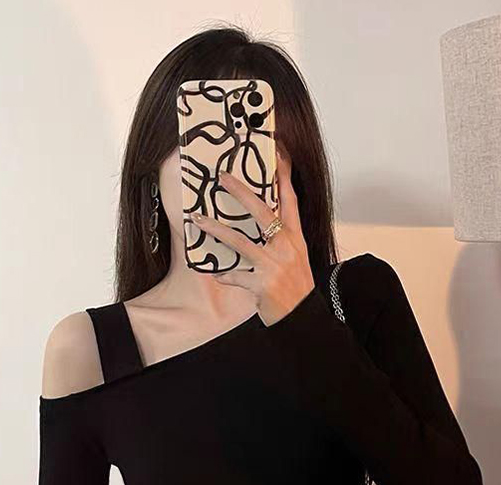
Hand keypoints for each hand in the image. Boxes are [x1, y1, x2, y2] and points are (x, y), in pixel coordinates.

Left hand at [188, 147, 314, 324]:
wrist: (303, 319)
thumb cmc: (297, 288)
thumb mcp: (296, 258)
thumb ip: (281, 239)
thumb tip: (262, 223)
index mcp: (295, 238)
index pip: (290, 199)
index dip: (284, 174)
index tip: (277, 151)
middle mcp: (286, 247)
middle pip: (262, 211)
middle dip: (241, 192)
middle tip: (222, 177)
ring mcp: (273, 265)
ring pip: (240, 241)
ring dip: (216, 229)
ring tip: (197, 220)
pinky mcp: (263, 285)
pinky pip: (236, 276)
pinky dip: (223, 274)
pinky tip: (212, 271)